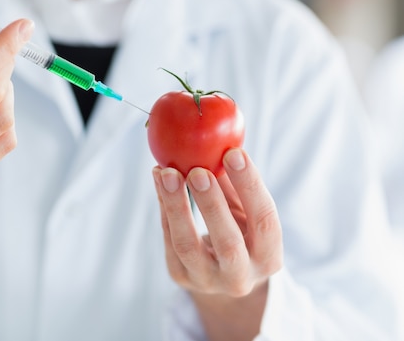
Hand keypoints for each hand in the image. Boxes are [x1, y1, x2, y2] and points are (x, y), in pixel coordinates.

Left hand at [152, 148, 282, 340]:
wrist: (221, 277)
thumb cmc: (238, 232)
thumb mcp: (246, 215)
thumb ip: (235, 188)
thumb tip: (220, 147)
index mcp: (268, 258)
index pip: (265, 221)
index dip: (250, 186)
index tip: (233, 153)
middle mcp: (241, 277)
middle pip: (228, 243)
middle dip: (211, 204)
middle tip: (196, 170)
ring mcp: (207, 281)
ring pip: (188, 245)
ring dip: (176, 205)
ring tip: (167, 173)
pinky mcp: (180, 276)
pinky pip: (168, 239)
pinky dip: (164, 207)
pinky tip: (159, 179)